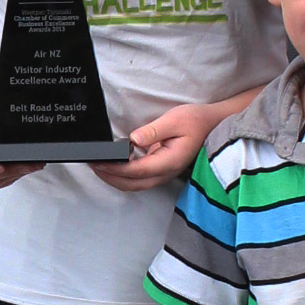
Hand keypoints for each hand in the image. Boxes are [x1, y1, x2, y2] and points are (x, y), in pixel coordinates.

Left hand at [92, 102, 223, 192]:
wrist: (213, 125)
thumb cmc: (196, 121)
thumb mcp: (175, 120)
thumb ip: (153, 131)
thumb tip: (133, 140)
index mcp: (169, 161)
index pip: (136, 170)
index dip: (115, 169)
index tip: (99, 162)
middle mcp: (166, 172)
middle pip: (132, 184)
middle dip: (109, 177)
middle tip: (91, 164)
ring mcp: (164, 174)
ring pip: (134, 185)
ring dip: (114, 178)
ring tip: (97, 166)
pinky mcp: (161, 170)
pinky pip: (139, 179)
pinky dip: (123, 176)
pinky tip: (113, 165)